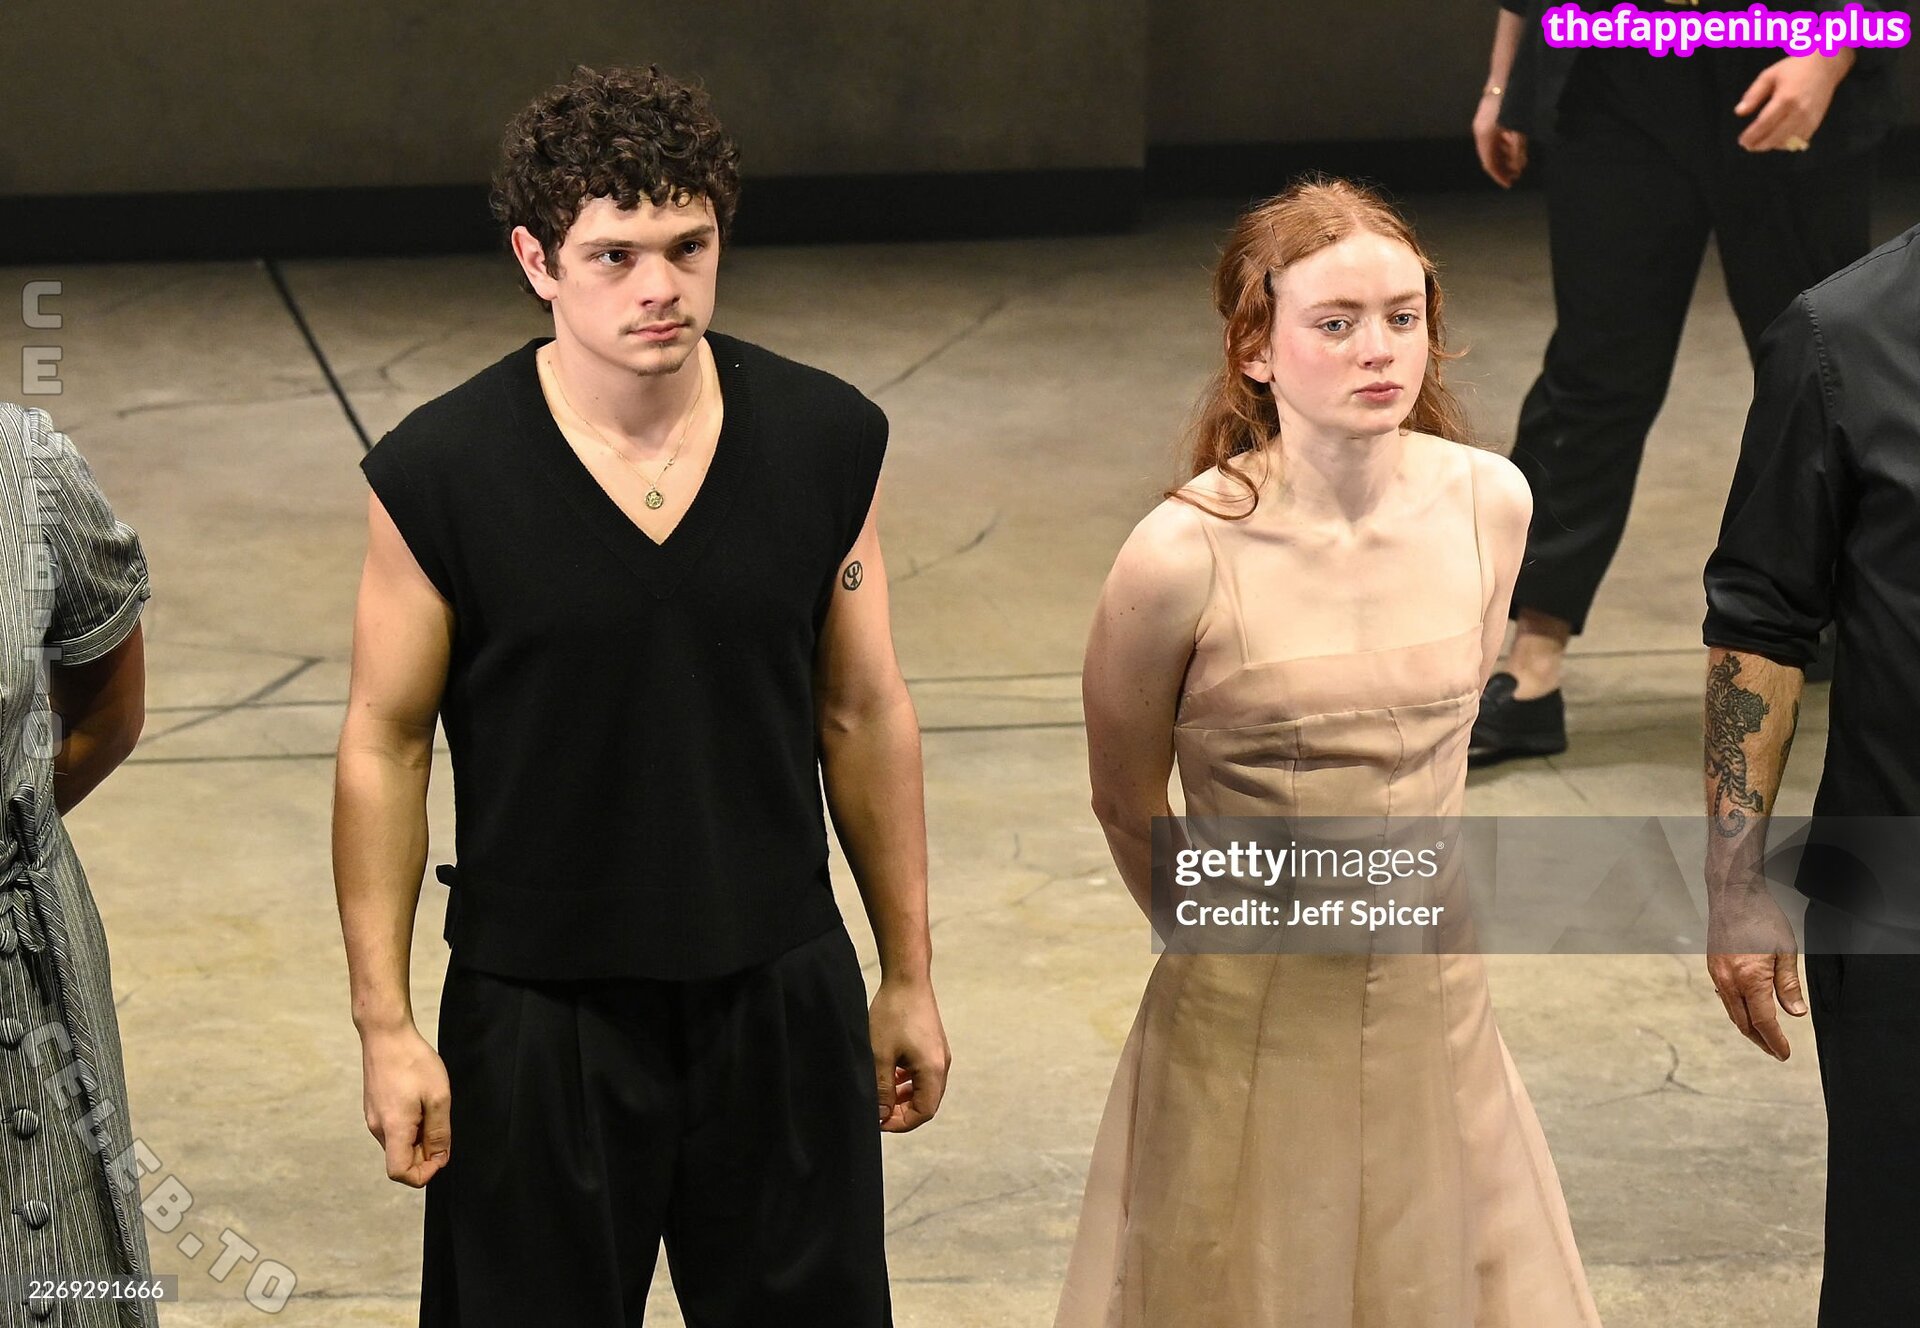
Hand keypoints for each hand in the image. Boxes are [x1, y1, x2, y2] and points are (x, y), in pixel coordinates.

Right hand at [361, 1024, 451, 1185]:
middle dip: (425, 1154)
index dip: (423, 1174)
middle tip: (442, 1126)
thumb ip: (439, 1132)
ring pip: (398, 1144)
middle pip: (401, 1159)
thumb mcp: (438, 1097)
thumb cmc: (412, 1061)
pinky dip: (410, 1127)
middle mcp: (378, 1128)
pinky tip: (421, 1103)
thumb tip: (440, 1158)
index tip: (441, 1156)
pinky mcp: (375, 1108)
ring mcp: (374, 1118)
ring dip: (419, 1138)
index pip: (399, 1173)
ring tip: (432, 1109)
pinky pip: (394, 1130)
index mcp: (393, 1128)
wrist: (386, 1035)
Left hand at [868, 976, 949, 1132]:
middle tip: (879, 1111)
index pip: (924, 1112)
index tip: (879, 1121)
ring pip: (925, 1088)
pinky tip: (893, 1074)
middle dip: (903, 1112)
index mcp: (933, 1071)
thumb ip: (882, 1089)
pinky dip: (909, 1081)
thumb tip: (881, 1116)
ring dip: (905, 1097)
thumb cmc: (893, 1014)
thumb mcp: (880, 1055)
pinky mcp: (934, 1045)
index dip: (901, 1123)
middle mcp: (942, 1065)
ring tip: (883, 1095)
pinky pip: (925, 1073)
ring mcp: (940, 1054)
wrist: (907, 978)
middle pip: (927, 1102)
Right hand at [1473, 96, 1528, 187]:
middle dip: (1503, 167)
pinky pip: (1493, 136)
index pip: (1489, 163)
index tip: (1509, 183)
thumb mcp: (1518, 130)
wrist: (1506, 77)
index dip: (1500, 175)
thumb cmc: (1512, 104)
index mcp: (1485, 137)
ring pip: (1492, 146)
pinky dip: (1503, 144)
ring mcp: (1482, 123)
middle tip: (1515, 174)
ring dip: (1504, 156)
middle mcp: (1480, 132)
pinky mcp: (1487, 116)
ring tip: (1517, 161)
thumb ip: (1518, 150)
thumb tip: (1517, 167)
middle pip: (1490, 156)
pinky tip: (1513, 145)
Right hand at [1707, 886, 1807, 1060]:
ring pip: (1732, 1012)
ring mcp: (1717, 975)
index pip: (1765, 1022)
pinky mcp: (1713, 967)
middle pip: (1744, 1023)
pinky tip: (1747, 1009)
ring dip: (1748, 1027)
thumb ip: (1789, 985)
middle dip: (1760, 1041)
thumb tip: (1796, 1013)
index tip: (1785, 1054)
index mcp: (1750, 980)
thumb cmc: (1762, 918)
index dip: (1776, 1041)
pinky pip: (1725, 997)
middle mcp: (1729, 981)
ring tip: (1763, 1036)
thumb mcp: (1786, 951)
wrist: (1732, 895)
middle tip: (1775, 1051)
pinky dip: (1737, 1010)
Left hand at [1735, 52, 1852, 151]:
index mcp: (1785, 98)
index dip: (1751, 136)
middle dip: (1759, 145)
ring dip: (1772, 145)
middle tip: (1748, 145)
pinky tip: (1777, 139)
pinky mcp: (1816, 122)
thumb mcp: (1769, 76)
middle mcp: (1799, 111)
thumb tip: (1739, 112)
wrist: (1825, 65)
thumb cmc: (1794, 69)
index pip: (1764, 124)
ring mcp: (1809, 118)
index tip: (1742, 141)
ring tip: (1761, 142)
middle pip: (1775, 137)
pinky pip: (1799, 140)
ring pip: (1787, 142)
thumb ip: (1753, 95)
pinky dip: (1786, 143)